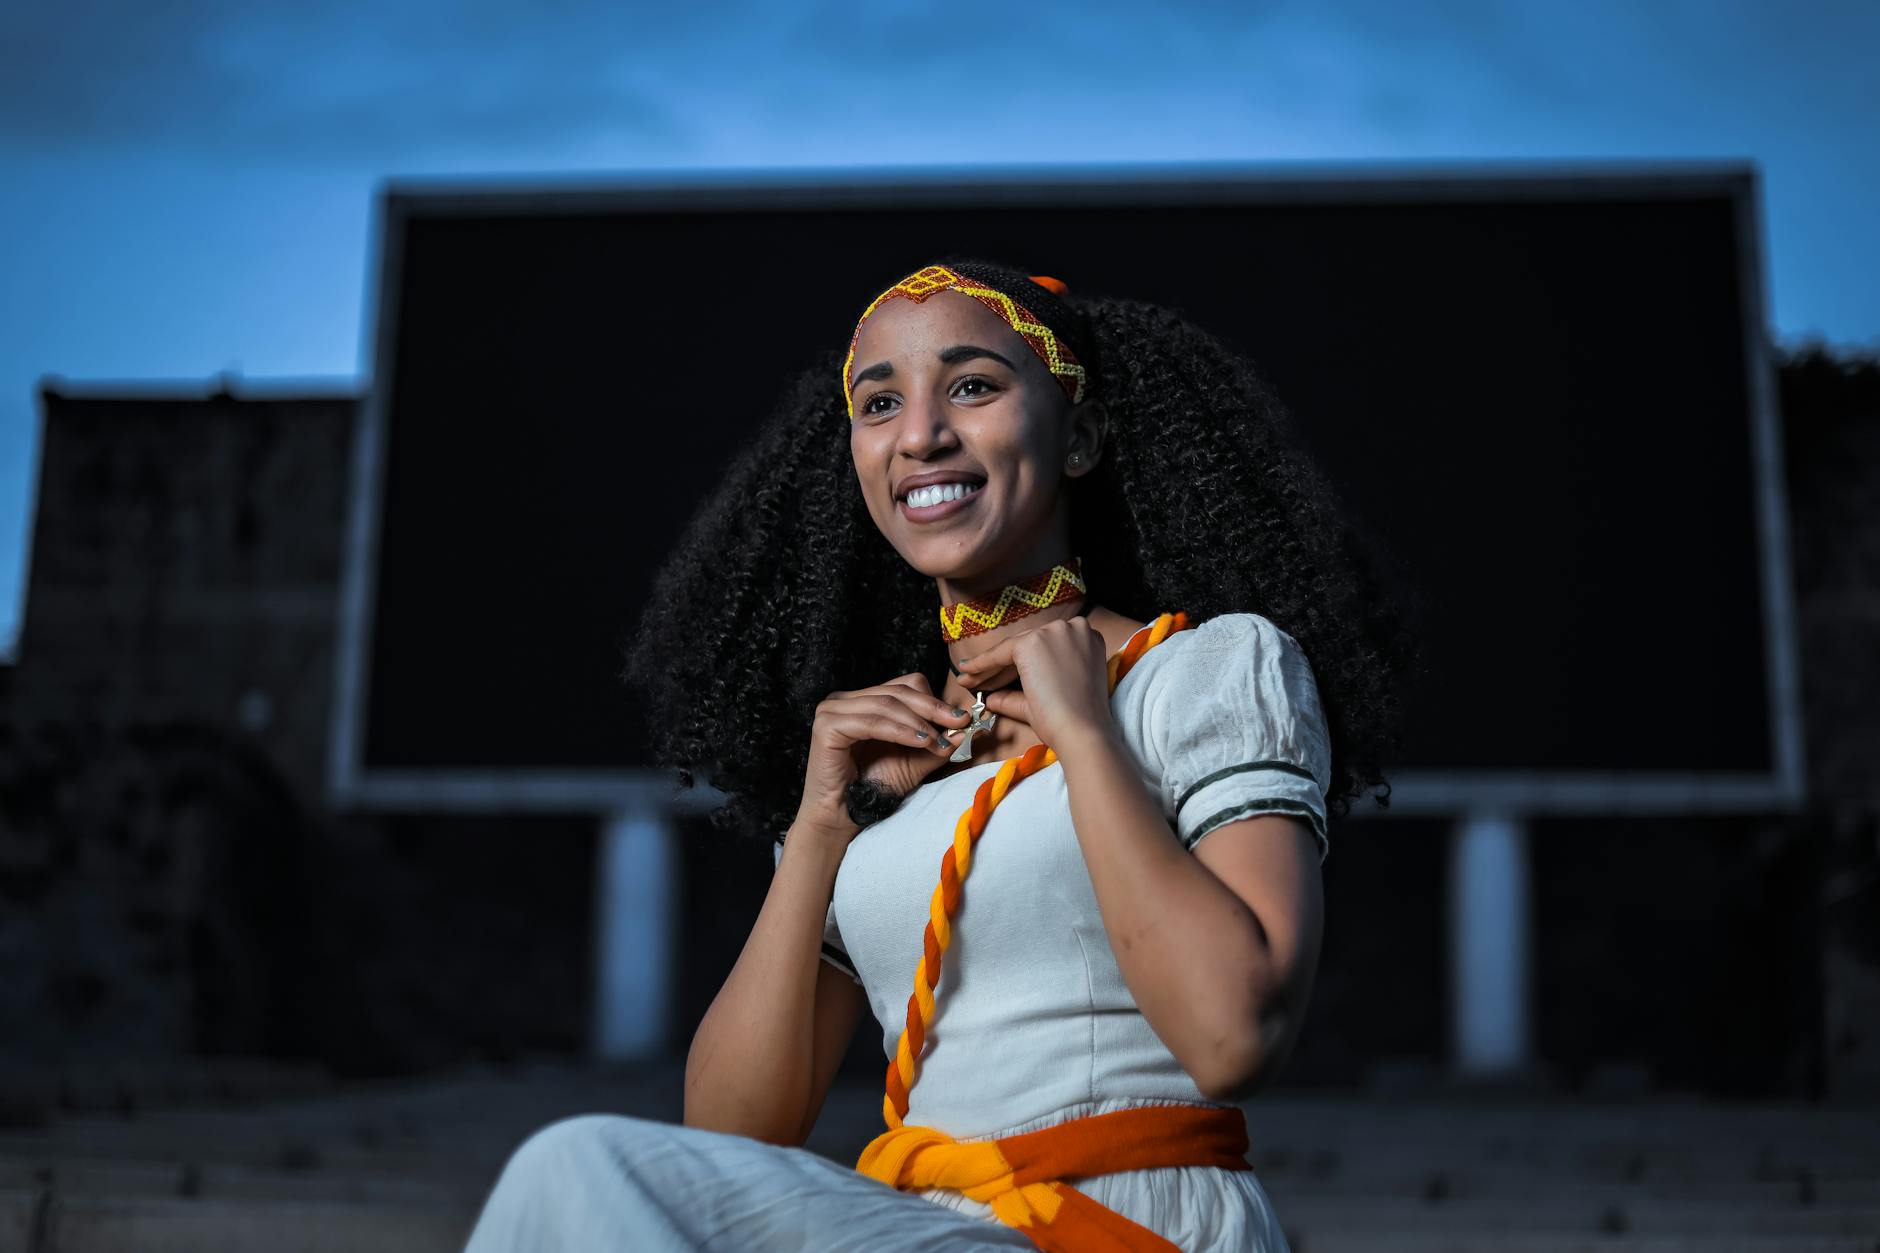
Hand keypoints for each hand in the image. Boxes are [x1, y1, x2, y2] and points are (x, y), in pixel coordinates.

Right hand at [794, 673, 973, 844]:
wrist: (844, 817)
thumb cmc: (873, 788)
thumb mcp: (913, 762)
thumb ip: (936, 744)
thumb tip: (966, 729)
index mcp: (863, 701)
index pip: (905, 685)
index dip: (934, 700)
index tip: (960, 719)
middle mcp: (845, 700)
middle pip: (898, 691)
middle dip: (932, 708)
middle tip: (958, 722)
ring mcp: (832, 710)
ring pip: (886, 704)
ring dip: (917, 721)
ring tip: (936, 739)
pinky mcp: (827, 726)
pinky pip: (871, 722)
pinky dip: (899, 731)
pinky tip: (919, 741)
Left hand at [954, 616, 1117, 757]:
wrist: (1081, 731)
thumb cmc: (1072, 720)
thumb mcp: (1048, 698)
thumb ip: (1018, 695)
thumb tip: (992, 698)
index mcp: (1085, 638)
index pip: (1043, 649)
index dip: (1016, 665)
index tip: (997, 676)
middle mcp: (1072, 628)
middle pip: (1026, 647)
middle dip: (1000, 667)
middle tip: (976, 682)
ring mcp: (1053, 632)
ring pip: (1012, 649)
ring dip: (989, 668)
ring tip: (969, 682)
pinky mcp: (1033, 642)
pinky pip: (1000, 653)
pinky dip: (982, 665)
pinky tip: (968, 675)